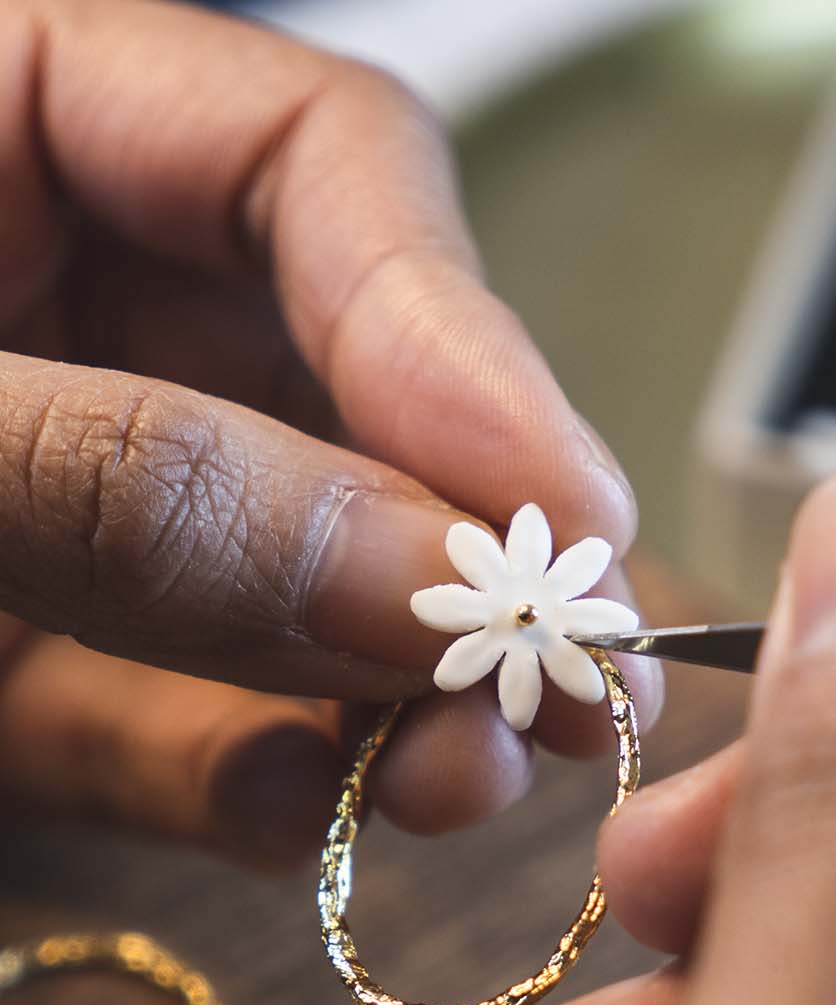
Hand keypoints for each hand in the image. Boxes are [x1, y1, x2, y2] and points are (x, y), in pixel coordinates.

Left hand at [0, 0, 658, 865]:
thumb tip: (419, 573)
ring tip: (455, 781)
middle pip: (347, 407)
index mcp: (14, 139)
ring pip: (293, 593)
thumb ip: (132, 480)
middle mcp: (79, 331)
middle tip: (568, 685)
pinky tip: (303, 822)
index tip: (560, 507)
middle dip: (460, 557)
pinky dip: (250, 790)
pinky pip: (176, 736)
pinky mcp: (34, 681)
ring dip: (390, 699)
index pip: (319, 169)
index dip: (459, 330)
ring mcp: (74, 517)